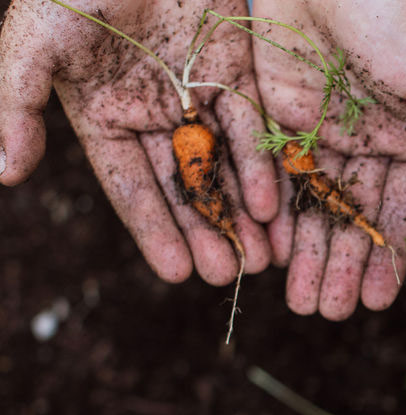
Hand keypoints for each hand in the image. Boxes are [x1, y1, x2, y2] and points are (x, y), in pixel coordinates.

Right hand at [0, 0, 276, 283]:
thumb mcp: (34, 41)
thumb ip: (15, 104)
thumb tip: (5, 174)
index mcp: (103, 113)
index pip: (132, 185)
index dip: (154, 230)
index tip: (177, 273)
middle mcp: (153, 112)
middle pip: (185, 184)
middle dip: (206, 231)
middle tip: (228, 275)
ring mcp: (197, 92)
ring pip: (223, 164)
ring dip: (241, 212)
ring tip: (260, 257)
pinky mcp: (235, 69)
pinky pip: (251, 125)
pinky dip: (261, 165)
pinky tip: (272, 205)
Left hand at [251, 0, 405, 318]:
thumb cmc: (395, 7)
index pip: (403, 210)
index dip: (389, 257)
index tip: (378, 300)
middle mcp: (369, 141)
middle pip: (354, 216)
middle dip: (343, 266)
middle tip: (332, 313)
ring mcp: (321, 129)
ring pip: (313, 205)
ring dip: (307, 253)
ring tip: (303, 302)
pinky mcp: (275, 113)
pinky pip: (271, 175)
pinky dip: (271, 215)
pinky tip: (270, 253)